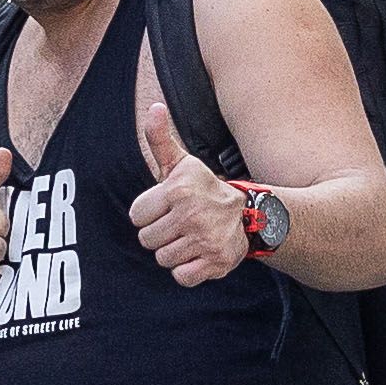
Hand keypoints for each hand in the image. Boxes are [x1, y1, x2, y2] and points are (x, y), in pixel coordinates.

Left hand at [124, 63, 262, 288]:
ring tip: (191, 237)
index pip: (136, 216)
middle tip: (180, 223)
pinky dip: (188, 270)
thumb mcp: (181, 163)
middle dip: (160, 234)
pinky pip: (182, 277)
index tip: (167, 207)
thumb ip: (160, 139)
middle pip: (147, 240)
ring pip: (163, 259)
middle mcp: (191, 215)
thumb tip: (153, 107)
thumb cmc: (203, 189)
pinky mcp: (216, 262)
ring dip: (174, 252)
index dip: (149, 213)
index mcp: (177, 190)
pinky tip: (199, 253)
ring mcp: (205, 240)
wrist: (250, 214)